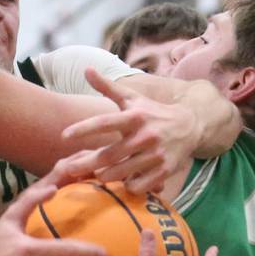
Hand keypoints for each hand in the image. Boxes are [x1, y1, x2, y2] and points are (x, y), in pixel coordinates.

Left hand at [61, 68, 196, 193]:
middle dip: (86, 164)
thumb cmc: (152, 112)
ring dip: (104, 176)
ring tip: (96, 175)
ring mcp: (156, 155)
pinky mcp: (165, 171)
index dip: (84, 129)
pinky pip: (139, 186)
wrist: (190, 126)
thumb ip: (107, 86)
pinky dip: (127, 186)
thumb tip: (86, 69)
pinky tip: (123, 182)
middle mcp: (145, 136)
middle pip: (109, 155)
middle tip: (67, 169)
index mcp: (135, 116)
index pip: (105, 122)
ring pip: (121, 173)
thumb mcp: (132, 97)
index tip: (64, 135)